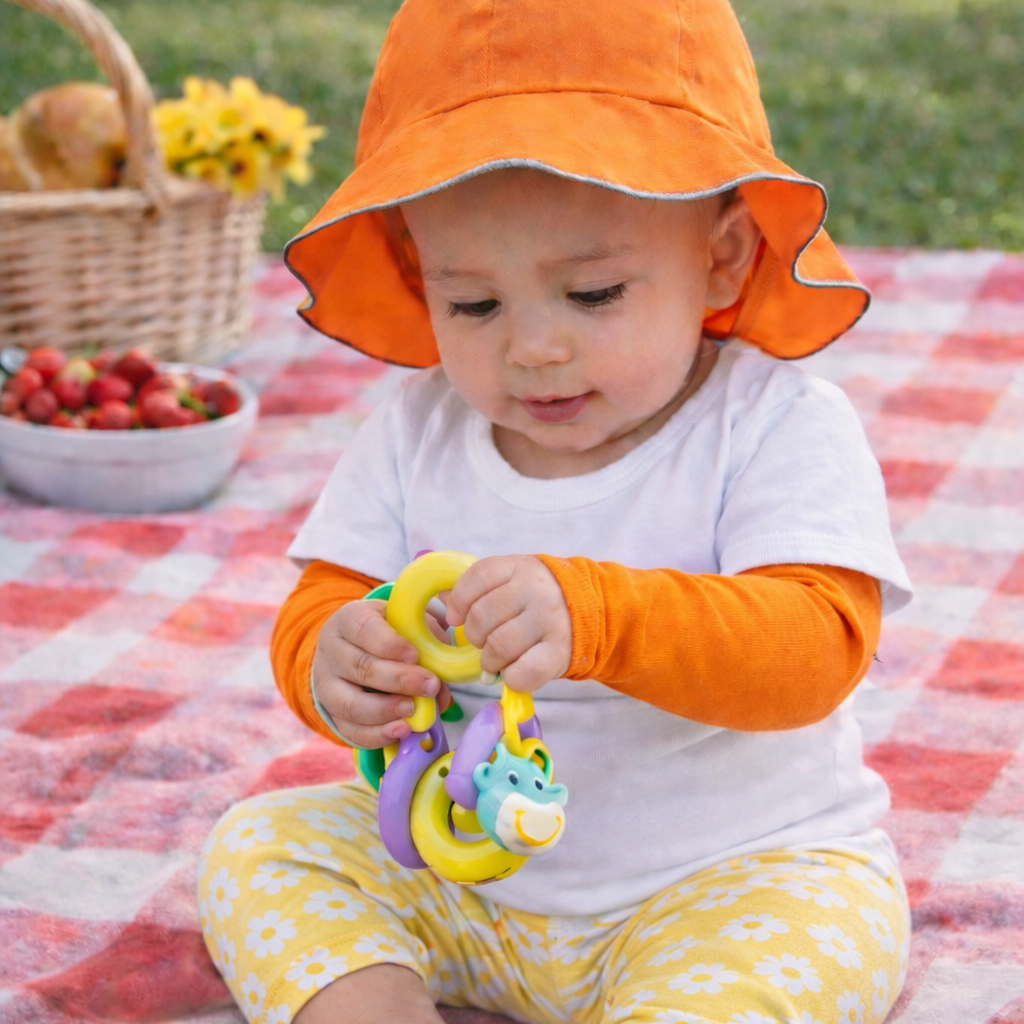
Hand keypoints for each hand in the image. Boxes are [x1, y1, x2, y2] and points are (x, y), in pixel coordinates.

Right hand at [313, 599, 451, 748]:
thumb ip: (427, 645)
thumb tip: (442, 686)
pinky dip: (377, 734)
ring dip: (385, 710)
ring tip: (412, 710)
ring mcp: (326, 685)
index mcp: (348, 620)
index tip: (414, 655)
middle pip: (359, 667)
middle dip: (398, 680)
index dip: (390, 644)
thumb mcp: (406, 625)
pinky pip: (350, 730)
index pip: (364, 629)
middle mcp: (331, 651)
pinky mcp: (332, 714)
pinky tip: (401, 730)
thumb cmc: (387, 634)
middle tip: (428, 686)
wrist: (353, 649)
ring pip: (349, 703)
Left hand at [445, 555, 571, 691]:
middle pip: (482, 617)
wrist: (586, 610)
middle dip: (474, 636)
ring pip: (499, 647)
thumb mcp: (510, 580)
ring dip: (489, 661)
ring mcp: (549, 620)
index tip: (456, 618)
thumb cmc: (535, 599)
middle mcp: (534, 590)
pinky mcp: (559, 651)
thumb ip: (478, 588)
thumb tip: (442, 599)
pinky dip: (510, 677)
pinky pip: (522, 672)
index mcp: (518, 567)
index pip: (477, 578)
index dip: (459, 601)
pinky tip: (512, 671)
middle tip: (484, 641)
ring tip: (496, 659)